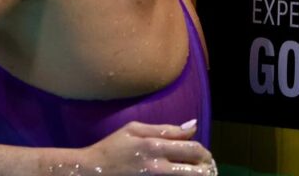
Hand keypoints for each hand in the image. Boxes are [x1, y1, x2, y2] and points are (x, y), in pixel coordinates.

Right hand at [74, 121, 215, 175]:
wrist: (92, 170)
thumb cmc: (112, 147)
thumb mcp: (133, 129)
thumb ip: (164, 129)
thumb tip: (192, 126)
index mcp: (154, 146)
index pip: (194, 149)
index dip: (203, 152)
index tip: (201, 154)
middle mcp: (159, 167)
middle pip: (199, 171)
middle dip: (206, 167)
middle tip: (201, 166)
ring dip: (198, 175)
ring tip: (193, 172)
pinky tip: (179, 175)